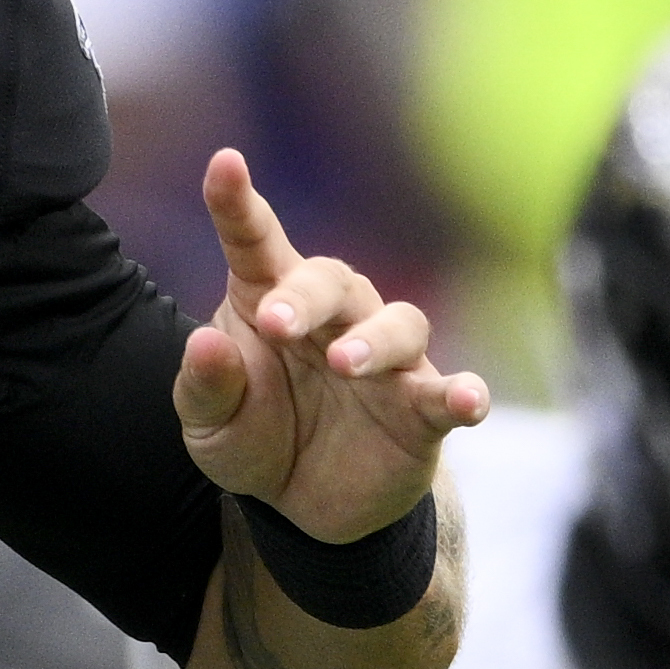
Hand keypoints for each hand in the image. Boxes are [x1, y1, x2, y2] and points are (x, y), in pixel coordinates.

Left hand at [173, 150, 488, 539]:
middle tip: (276, 323)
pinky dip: (463, 393)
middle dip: (305, 295)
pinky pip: (449, 391)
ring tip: (346, 363)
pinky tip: (466, 400)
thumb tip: (202, 343)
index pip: (254, 243)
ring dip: (374, 340)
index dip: (238, 203)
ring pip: (401, 322)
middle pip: (332, 279)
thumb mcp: (209, 423)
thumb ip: (204, 385)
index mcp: (268, 303)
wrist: (303, 505)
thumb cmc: (253, 438)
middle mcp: (334, 318)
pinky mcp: (422, 409)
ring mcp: (386, 361)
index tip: (224, 163)